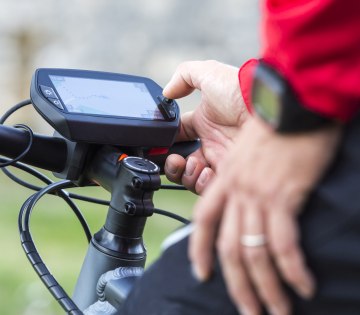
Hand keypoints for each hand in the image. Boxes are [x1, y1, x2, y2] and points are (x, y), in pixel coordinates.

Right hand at [163, 60, 247, 193]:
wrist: (266, 109)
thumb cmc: (239, 90)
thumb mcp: (209, 74)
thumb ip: (183, 77)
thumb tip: (166, 92)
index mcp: (203, 122)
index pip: (178, 136)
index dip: (165, 142)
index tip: (158, 145)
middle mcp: (210, 142)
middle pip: (183, 162)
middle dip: (173, 165)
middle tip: (176, 161)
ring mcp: (221, 159)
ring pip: (192, 177)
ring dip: (185, 175)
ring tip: (192, 165)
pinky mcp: (231, 174)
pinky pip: (210, 188)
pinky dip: (202, 184)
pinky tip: (206, 172)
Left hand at [189, 118, 341, 314]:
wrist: (294, 102)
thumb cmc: (276, 123)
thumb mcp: (249, 148)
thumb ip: (245, 174)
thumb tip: (252, 198)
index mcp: (226, 177)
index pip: (202, 220)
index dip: (198, 249)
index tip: (201, 272)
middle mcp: (237, 189)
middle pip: (227, 247)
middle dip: (236, 285)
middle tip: (248, 309)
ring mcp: (258, 194)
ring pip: (253, 252)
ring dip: (265, 288)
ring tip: (275, 310)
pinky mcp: (284, 195)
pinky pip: (283, 243)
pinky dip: (292, 269)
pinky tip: (302, 285)